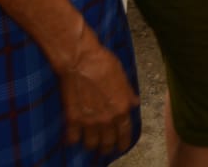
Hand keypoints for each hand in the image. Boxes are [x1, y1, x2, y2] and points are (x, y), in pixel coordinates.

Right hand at [55, 21, 138, 153]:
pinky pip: (72, 139)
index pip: (125, 134)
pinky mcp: (72, 119)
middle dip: (107, 147)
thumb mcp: (122, 76)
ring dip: (90, 144)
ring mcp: (89, 121)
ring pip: (91, 145)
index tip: (121, 147)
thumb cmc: (103, 63)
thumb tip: (135, 102)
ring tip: (89, 141)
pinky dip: (72, 139)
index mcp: (122, 109)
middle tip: (104, 147)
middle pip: (107, 144)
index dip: (123, 144)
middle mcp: (107, 119)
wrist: (80, 59)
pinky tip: (73, 136)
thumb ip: (128, 93)